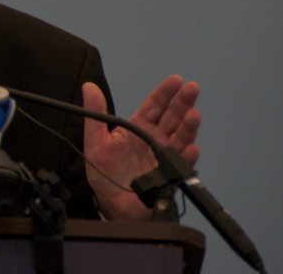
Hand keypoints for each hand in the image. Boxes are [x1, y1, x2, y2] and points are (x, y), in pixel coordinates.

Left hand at [82, 75, 201, 220]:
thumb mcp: (95, 140)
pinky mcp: (169, 175)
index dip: (165, 93)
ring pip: (181, 137)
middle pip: (173, 117)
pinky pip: (181, 165)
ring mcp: (164, 156)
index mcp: (139, 127)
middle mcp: (155, 139)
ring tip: (194, 115)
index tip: (176, 80)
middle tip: (192, 89)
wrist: (110, 202)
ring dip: (189, 126)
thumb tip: (89, 87)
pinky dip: (188, 156)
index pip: (155, 106)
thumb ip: (95, 113)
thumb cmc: (104, 172)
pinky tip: (192, 148)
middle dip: (183, 102)